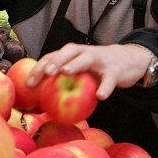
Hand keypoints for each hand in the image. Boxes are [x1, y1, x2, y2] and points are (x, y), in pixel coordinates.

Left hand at [26, 43, 151, 99]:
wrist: (128, 60)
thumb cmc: (96, 69)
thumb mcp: (80, 72)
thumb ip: (65, 83)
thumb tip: (44, 105)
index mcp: (72, 54)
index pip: (52, 56)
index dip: (40, 68)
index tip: (29, 84)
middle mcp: (84, 52)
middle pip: (67, 52)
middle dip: (55, 60)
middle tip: (46, 72)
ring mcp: (100, 60)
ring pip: (86, 59)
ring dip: (75, 64)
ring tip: (65, 72)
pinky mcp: (115, 71)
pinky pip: (109, 80)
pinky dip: (105, 87)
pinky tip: (100, 96)